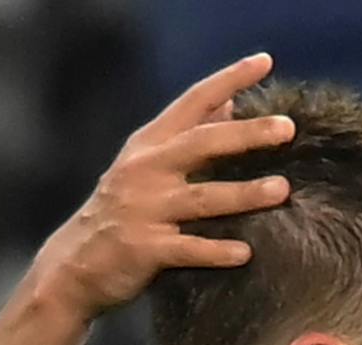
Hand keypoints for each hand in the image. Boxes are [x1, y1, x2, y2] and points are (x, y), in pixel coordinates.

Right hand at [35, 52, 293, 319]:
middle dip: (246, 134)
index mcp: (150, 144)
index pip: (194, 101)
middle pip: (202, 144)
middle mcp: (146, 169)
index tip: (264, 61)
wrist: (75, 266)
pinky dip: (216, 251)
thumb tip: (230, 101)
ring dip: (244, 194)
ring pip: (202, 198)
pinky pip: (187, 249)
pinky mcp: (144, 249)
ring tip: (282, 190)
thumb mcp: (147, 163)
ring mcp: (144, 209)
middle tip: (287, 128)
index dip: (229, 78)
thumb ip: (188, 134)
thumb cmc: (123, 211)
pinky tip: (246, 253)